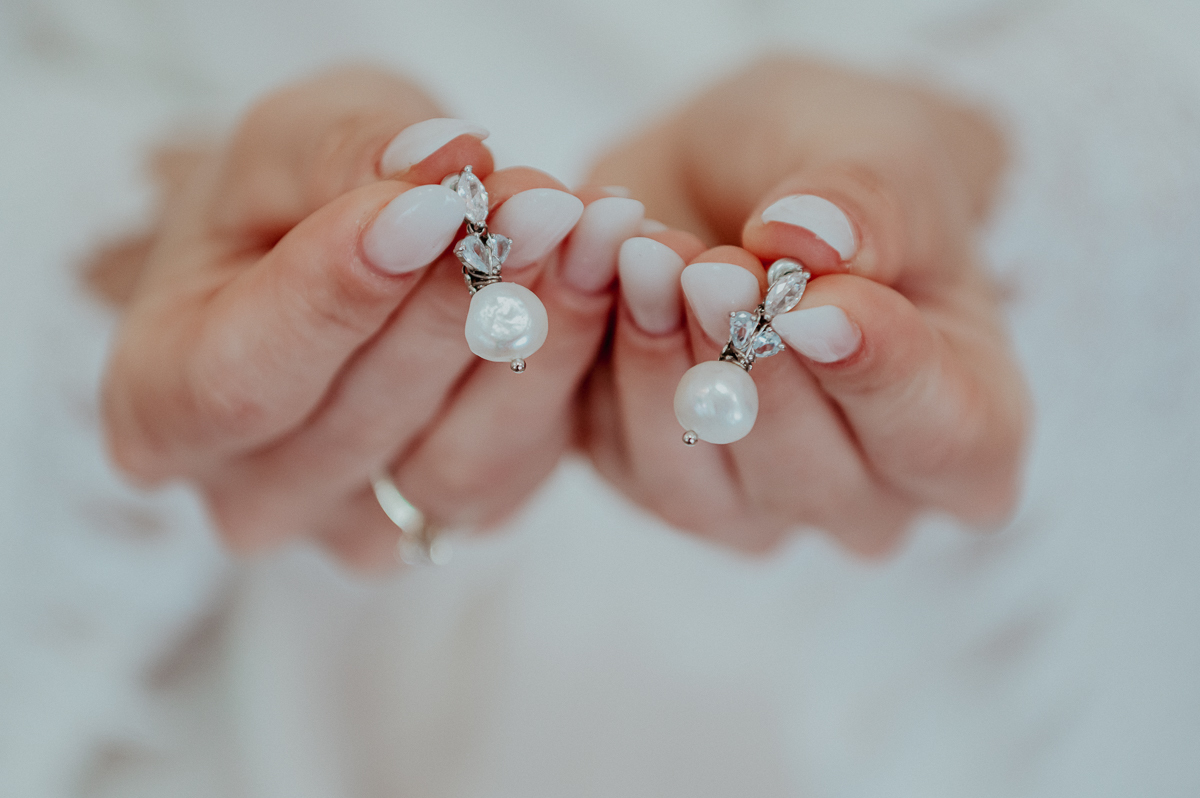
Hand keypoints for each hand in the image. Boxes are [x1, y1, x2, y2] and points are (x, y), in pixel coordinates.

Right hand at [101, 68, 645, 568]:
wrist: (338, 248)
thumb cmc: (286, 197)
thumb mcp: (291, 141)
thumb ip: (345, 153)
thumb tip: (443, 166)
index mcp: (160, 405)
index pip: (243, 375)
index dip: (344, 293)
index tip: (440, 205)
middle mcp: (252, 494)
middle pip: (361, 423)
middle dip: (462, 301)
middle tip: (544, 203)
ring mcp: (357, 527)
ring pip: (457, 463)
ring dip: (536, 340)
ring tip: (589, 233)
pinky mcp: (455, 522)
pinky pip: (523, 468)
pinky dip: (571, 369)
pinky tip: (604, 277)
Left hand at [582, 57, 1029, 554]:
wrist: (748, 168)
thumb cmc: (849, 169)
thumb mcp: (884, 150)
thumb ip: (870, 201)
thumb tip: (811, 241)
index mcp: (966, 425)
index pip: (947, 442)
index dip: (880, 378)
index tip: (815, 301)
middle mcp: (864, 494)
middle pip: (809, 474)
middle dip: (749, 362)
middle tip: (712, 265)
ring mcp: (752, 503)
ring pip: (695, 482)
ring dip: (660, 367)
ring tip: (644, 256)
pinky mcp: (650, 476)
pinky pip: (611, 450)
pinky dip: (594, 362)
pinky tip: (595, 274)